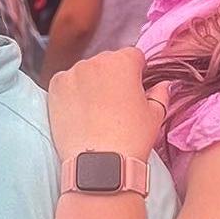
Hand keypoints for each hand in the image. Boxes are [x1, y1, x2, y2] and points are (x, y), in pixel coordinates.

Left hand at [48, 48, 167, 163]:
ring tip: (95, 112)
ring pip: (85, 72)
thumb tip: (164, 85)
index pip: (133, 56)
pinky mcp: (55, 87)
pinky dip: (71, 93)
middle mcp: (96, 61)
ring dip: (90, 84)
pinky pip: (66, 83)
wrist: (99, 163)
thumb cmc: (131, 138)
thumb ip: (160, 93)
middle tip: (114, 104)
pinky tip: (79, 113)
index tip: (133, 88)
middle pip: (107, 62)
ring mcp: (73, 73)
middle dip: (112, 77)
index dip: (136, 72)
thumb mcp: (155, 115)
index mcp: (124, 62)